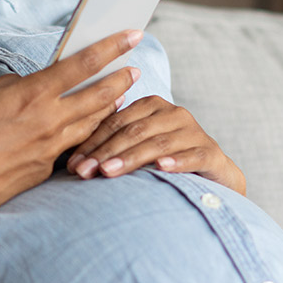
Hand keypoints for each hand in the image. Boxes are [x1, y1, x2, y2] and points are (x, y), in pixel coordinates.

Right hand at [0, 30, 144, 229]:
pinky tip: (88, 128)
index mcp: (31, 95)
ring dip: (110, 107)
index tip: (132, 35)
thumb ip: (12, 86)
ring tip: (119, 96)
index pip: (83, 64)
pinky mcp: (45, 169)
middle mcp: (49, 121)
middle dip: (121, 79)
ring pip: (93, 123)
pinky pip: (73, 145)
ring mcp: (50, 148)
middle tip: (134, 70)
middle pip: (100, 96)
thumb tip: (30, 86)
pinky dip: (86, 132)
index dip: (111, 47)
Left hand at [65, 95, 245, 194]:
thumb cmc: (164, 161)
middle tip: (83, 172)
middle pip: (133, 131)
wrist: (212, 176)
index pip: (114, 121)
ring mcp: (193, 131)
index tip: (71, 164)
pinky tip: (160, 168)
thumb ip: (111, 147)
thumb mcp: (136, 150)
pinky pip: (191, 155)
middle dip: (104, 152)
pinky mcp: (210, 152)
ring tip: (108, 172)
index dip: (91, 142)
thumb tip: (71, 162)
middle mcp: (172, 113)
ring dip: (130, 158)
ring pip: (157, 144)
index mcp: (150, 106)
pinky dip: (175, 161)